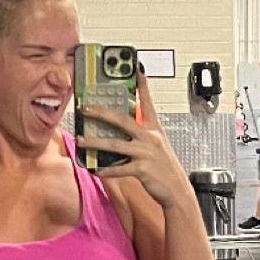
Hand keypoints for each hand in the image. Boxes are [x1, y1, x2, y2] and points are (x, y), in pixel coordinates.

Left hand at [84, 72, 190, 208]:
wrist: (177, 190)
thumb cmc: (165, 169)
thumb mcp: (157, 146)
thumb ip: (141, 136)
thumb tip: (119, 131)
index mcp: (154, 130)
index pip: (147, 103)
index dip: (142, 86)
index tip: (137, 69)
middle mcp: (150, 138)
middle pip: (123, 120)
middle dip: (102, 113)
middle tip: (86, 108)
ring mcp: (146, 153)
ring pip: (115, 144)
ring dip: (95, 143)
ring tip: (81, 141)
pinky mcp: (142, 169)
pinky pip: (119, 168)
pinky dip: (106, 170)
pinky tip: (95, 169)